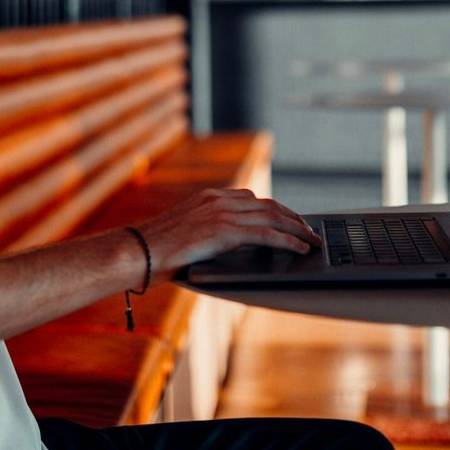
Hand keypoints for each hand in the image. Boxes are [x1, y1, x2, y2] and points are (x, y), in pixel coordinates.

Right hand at [135, 188, 322, 275]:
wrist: (137, 251)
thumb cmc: (154, 250)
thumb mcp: (185, 234)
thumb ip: (207, 232)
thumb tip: (225, 245)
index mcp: (208, 197)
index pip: (252, 199)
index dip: (275, 210)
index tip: (290, 219)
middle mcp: (218, 200)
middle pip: (267, 205)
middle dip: (292, 218)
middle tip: (309, 230)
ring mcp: (221, 213)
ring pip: (272, 218)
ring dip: (297, 229)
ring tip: (312, 240)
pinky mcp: (224, 231)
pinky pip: (265, 234)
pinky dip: (288, 241)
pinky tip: (300, 248)